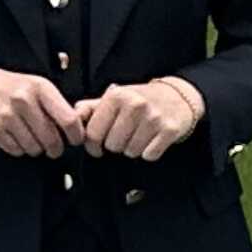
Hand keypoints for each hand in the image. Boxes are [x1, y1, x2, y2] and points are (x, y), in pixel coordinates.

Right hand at [0, 63, 79, 157]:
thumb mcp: (34, 85)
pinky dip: (19, 148)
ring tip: (30, 137)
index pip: (69, 120)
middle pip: (53, 139)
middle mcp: (24, 100)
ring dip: (36, 148)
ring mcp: (7, 115)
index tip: (74, 140)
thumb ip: (55, 105)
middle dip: (55, 148)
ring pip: (35, 148)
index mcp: (40, 88)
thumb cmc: (7, 86)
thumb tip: (76, 129)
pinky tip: (14, 137)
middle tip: (53, 146)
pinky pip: (16, 150)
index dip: (76, 136)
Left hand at [82, 78, 206, 158]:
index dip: (92, 144)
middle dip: (116, 145)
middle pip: (112, 145)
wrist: (178, 97)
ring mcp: (154, 118)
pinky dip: (149, 152)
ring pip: (130, 152)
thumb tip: (72, 117)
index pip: (93, 132)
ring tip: (138, 136)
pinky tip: (151, 140)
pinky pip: (149, 155)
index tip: (96, 146)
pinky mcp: (169, 130)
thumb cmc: (142, 99)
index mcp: (116, 96)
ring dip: (132, 149)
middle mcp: (135, 105)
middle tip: (124, 136)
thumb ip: (91, 108)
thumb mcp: (115, 97)